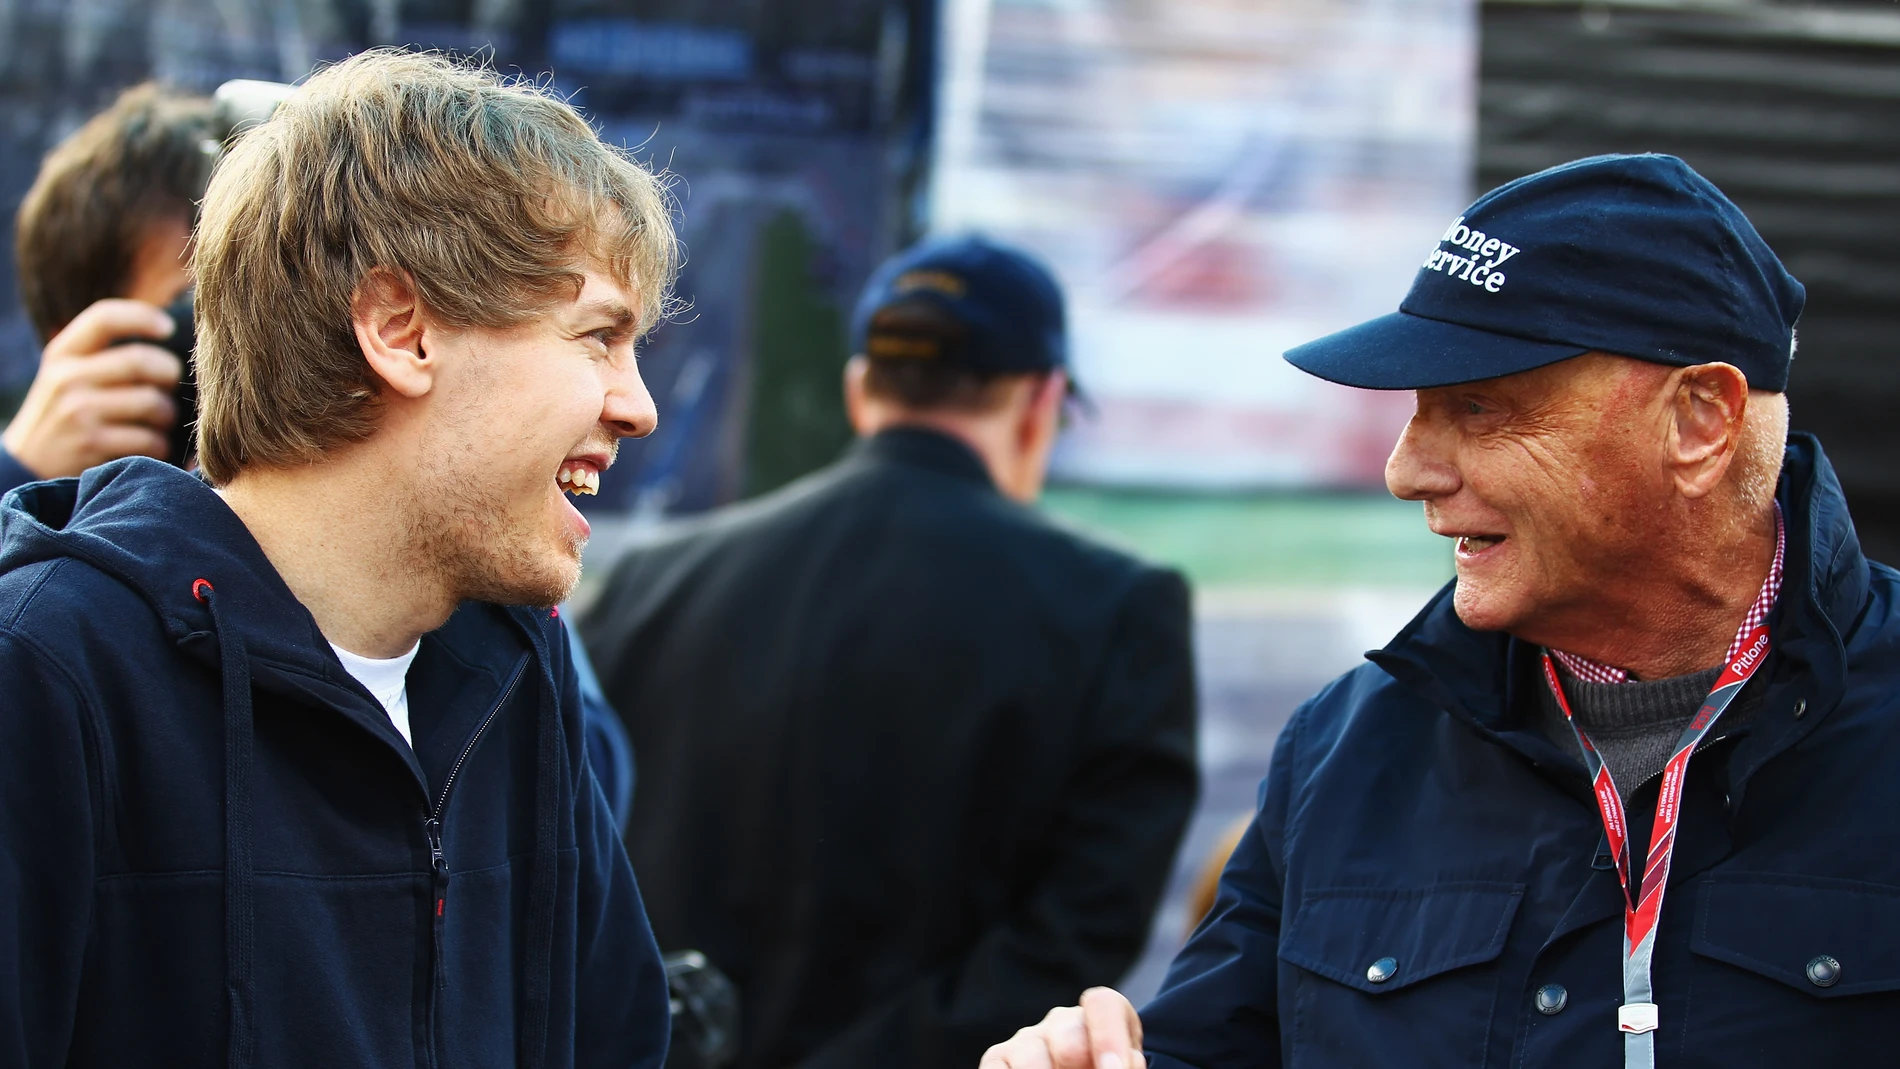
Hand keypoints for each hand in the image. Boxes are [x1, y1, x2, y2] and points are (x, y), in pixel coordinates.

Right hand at [2, 299, 181, 477]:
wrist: (26, 467)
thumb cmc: (62, 416)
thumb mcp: (66, 377)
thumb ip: (102, 356)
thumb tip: (167, 334)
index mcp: (62, 354)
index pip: (104, 317)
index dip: (142, 316)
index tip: (167, 327)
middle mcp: (66, 378)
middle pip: (140, 361)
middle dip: (169, 374)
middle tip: (170, 385)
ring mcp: (78, 412)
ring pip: (153, 403)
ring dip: (167, 416)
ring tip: (158, 422)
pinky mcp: (92, 444)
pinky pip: (150, 440)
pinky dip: (160, 446)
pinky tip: (148, 447)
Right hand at [980, 988, 1143, 1068]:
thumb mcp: (1122, 1067)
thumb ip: (1126, 1064)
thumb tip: (1118, 1065)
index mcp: (1101, 1019)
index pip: (1103, 1004)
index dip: (1108, 1036)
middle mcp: (1062, 1022)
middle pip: (1067, 1032)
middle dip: (1077, 1066)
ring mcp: (1027, 1039)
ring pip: (1031, 1058)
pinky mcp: (997, 1058)